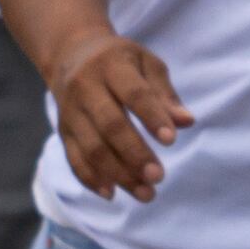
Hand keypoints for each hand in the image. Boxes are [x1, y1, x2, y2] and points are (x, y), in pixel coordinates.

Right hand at [42, 29, 190, 200]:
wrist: (69, 54)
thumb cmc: (119, 61)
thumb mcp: (146, 64)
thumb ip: (165, 94)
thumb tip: (186, 122)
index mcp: (111, 65)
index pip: (134, 93)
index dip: (152, 117)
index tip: (171, 141)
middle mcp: (86, 88)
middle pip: (109, 125)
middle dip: (135, 154)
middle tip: (158, 177)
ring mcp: (71, 111)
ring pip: (92, 147)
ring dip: (118, 174)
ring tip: (146, 193)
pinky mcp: (63, 130)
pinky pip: (73, 158)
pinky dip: (91, 179)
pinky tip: (112, 194)